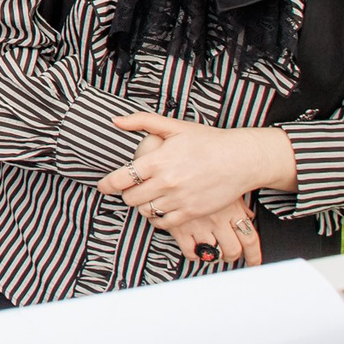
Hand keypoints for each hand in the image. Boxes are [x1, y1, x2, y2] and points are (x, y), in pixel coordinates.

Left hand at [100, 114, 294, 263]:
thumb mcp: (174, 126)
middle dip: (127, 193)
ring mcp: (179, 199)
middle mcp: (166, 182)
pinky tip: (161, 208)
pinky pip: (164, 223)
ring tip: (147, 196)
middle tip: (131, 188)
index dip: (107, 184)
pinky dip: (158, 218)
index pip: (121, 178)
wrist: (240, 159)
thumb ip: (142, 121)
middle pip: (130, 198)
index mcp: (158, 161)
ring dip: (142, 205)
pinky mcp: (191, 212)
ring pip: (145, 211)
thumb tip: (116, 120)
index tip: (103, 186)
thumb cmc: (207, 141)